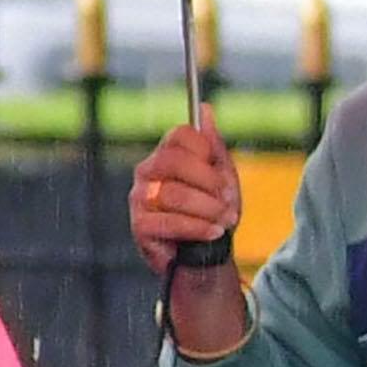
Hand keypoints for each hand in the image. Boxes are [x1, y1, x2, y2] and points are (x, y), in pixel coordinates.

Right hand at [131, 116, 251, 356]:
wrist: (205, 256)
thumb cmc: (211, 213)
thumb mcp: (221, 178)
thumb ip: (213, 147)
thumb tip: (205, 110)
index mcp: (166, 154)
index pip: (180, 135)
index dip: (206, 151)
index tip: (222, 173)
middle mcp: (147, 172)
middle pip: (174, 160)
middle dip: (209, 182)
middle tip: (228, 200)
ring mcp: (140, 199)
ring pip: (174, 193)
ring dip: (208, 209)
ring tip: (226, 221)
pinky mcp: (139, 226)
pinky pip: (169, 221)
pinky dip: (197, 227)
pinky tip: (213, 233)